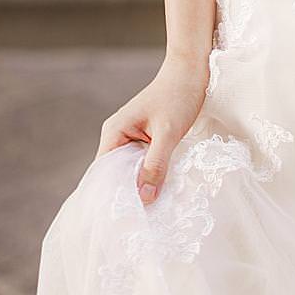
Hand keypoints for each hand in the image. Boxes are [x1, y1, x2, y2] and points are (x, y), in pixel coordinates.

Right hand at [96, 53, 209, 203]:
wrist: (190, 72)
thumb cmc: (177, 97)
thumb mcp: (168, 134)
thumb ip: (155, 165)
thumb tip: (144, 198)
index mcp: (114, 132)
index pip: (103, 170)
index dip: (111, 193)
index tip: (123, 218)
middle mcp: (117, 135)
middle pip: (115, 172)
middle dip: (126, 193)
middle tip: (139, 222)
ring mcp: (131, 137)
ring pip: (130, 169)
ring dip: (140, 185)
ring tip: (150, 212)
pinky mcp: (145, 139)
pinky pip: (142, 162)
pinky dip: (149, 175)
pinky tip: (161, 190)